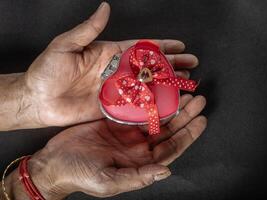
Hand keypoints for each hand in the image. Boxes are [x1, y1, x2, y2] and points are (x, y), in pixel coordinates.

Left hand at [22, 2, 198, 126]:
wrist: (37, 99)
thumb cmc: (47, 70)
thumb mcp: (66, 45)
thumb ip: (88, 30)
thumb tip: (105, 8)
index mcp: (109, 54)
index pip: (141, 48)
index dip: (162, 46)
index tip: (180, 45)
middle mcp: (116, 71)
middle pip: (150, 67)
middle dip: (171, 65)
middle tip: (190, 65)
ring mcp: (115, 90)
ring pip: (146, 86)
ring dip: (166, 85)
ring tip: (185, 83)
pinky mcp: (111, 107)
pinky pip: (134, 105)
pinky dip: (151, 105)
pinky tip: (165, 104)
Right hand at [26, 94, 205, 198]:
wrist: (55, 162)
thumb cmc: (80, 174)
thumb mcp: (108, 180)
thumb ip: (138, 177)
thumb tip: (166, 172)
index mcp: (141, 161)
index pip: (172, 147)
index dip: (189, 134)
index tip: (202, 119)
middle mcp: (138, 146)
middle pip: (168, 129)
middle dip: (185, 115)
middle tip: (197, 98)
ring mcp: (128, 132)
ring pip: (156, 117)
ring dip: (170, 105)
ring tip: (184, 92)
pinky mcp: (116, 120)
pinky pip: (137, 108)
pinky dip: (149, 99)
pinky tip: (157, 89)